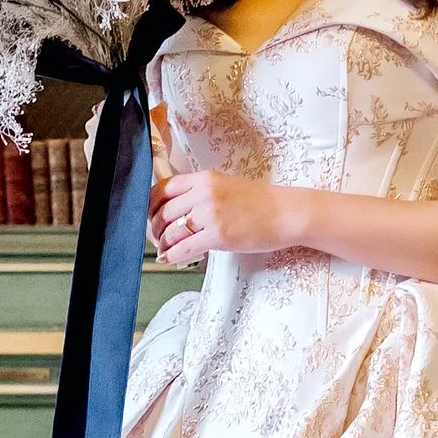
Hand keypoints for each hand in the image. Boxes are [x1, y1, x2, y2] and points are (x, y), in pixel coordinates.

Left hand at [151, 171, 299, 263]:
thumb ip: (202, 192)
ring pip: (171, 231)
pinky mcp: (218, 235)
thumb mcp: (227, 185)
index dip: (150, 204)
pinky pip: (184, 248)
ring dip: (163, 243)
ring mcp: (210, 214)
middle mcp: (204, 193)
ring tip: (166, 249)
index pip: (163, 188)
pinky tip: (170, 259)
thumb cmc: (261, 202)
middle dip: (155, 228)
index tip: (150, 215)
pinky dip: (172, 256)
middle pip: (163, 211)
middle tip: (157, 236)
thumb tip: (179, 208)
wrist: (286, 213)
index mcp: (204, 178)